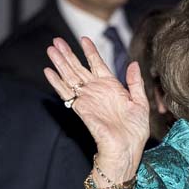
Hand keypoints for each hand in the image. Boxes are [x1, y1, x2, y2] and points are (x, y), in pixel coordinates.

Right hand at [44, 36, 149, 181]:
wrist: (126, 149)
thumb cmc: (135, 131)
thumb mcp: (141, 103)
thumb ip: (135, 83)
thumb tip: (133, 64)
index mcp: (112, 88)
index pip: (97, 64)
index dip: (90, 51)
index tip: (84, 38)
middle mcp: (97, 91)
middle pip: (78, 68)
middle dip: (68, 54)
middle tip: (56, 40)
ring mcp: (88, 99)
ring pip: (70, 77)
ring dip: (60, 63)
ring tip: (50, 49)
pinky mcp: (81, 109)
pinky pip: (66, 93)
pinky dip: (57, 82)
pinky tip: (48, 72)